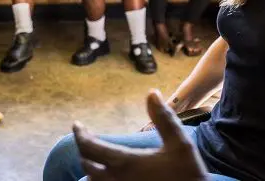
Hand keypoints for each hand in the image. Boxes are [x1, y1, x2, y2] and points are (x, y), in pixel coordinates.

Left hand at [73, 90, 207, 180]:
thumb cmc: (188, 175)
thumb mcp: (180, 144)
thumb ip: (164, 118)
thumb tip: (152, 92)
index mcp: (125, 162)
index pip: (88, 146)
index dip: (79, 134)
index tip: (76, 125)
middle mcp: (115, 180)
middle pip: (86, 164)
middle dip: (83, 150)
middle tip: (86, 139)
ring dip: (89, 169)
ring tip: (93, 158)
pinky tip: (105, 175)